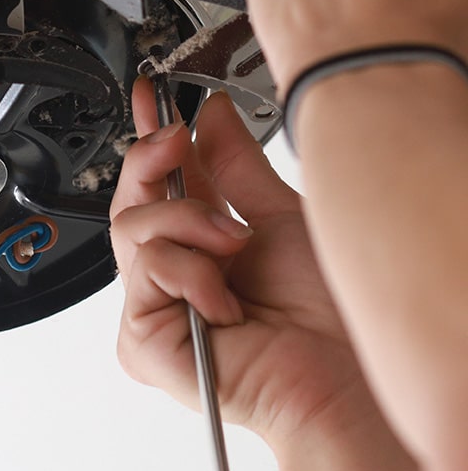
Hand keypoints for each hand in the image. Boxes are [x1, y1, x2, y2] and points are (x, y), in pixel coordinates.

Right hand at [110, 80, 370, 455]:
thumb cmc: (327, 315)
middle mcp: (170, 272)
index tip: (149, 92)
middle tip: (175, 142)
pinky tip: (226, 304)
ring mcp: (153, 306)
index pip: (156, 181)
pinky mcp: (142, 342)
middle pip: (128, 198)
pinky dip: (192, 275)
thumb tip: (208, 112)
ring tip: (233, 246)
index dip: (147, 134)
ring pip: (132, 228)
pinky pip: (146, 273)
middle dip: (154, 161)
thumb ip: (234, 164)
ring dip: (191, 226)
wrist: (343, 377)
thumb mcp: (279, 217)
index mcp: (199, 241)